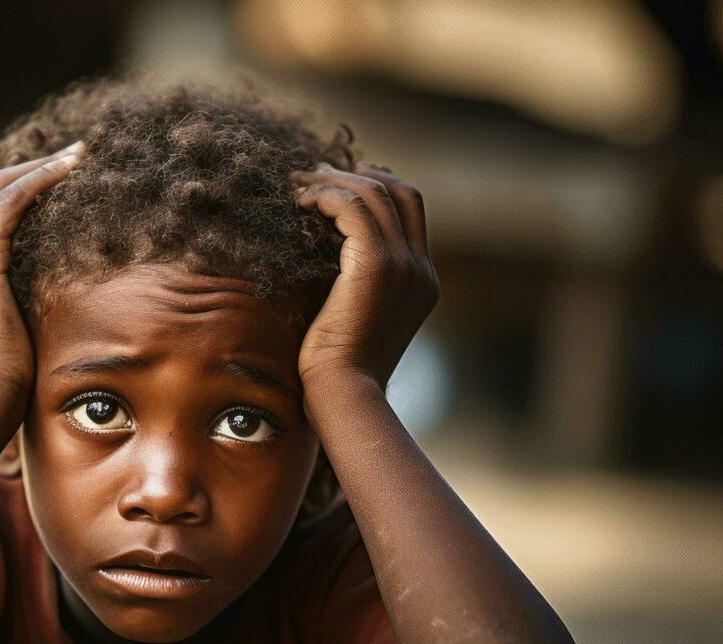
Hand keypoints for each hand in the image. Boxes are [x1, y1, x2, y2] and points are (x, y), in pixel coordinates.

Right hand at [0, 141, 85, 399]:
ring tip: (79, 156)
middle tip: (75, 154)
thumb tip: (42, 288)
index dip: (20, 186)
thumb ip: (8, 294)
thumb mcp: (0, 323)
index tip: (57, 177)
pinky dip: (40, 181)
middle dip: (33, 167)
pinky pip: (10, 202)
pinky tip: (70, 173)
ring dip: (42, 167)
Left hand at [292, 162, 438, 387]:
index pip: (412, 211)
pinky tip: (300, 202)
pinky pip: (352, 208)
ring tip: (300, 183)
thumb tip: (328, 261)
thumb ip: (356, 286)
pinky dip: (325, 196)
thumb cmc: (337, 368)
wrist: (344, 392)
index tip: (343, 181)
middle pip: (399, 193)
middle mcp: (420, 268)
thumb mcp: (355, 319)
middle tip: (316, 172)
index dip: (381, 185)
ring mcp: (403, 265)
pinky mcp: (376, 265)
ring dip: (334, 182)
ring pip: (375, 194)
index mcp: (423, 281)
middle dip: (358, 175)